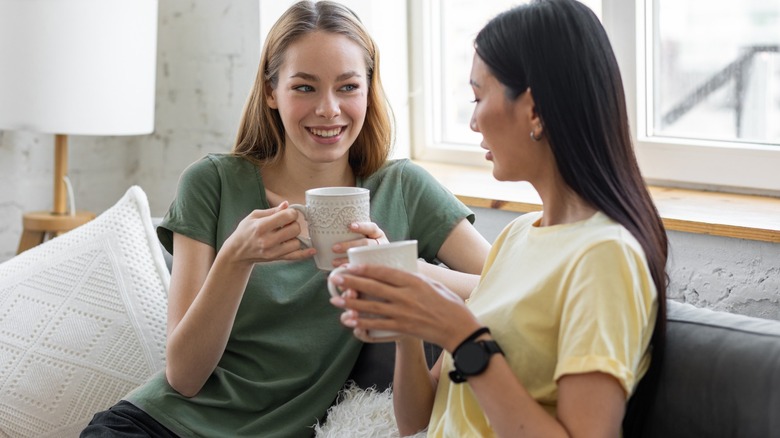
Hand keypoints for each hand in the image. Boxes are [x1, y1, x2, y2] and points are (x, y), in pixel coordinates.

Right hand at [223, 201, 315, 264]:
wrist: (237, 252)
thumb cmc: (245, 231)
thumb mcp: (254, 216)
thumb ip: (272, 211)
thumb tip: (287, 205)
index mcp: (261, 226)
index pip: (286, 216)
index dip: (292, 213)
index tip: (289, 213)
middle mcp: (268, 240)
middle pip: (294, 229)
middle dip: (294, 224)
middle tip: (287, 224)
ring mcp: (273, 251)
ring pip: (297, 242)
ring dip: (295, 237)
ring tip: (286, 234)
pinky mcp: (277, 258)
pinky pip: (295, 257)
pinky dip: (305, 254)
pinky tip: (312, 250)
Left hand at [328, 264, 481, 350]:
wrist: (459, 328)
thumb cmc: (449, 303)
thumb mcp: (432, 284)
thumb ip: (413, 278)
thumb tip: (397, 272)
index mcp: (413, 281)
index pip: (384, 272)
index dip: (365, 269)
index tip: (351, 266)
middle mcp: (406, 296)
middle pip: (373, 287)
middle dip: (351, 282)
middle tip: (335, 279)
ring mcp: (403, 313)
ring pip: (371, 306)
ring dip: (351, 303)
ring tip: (335, 300)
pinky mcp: (402, 328)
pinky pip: (378, 325)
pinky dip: (362, 322)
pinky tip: (349, 320)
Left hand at [330, 221, 388, 267]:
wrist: (379, 265)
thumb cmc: (363, 245)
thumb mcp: (363, 236)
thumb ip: (354, 231)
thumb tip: (336, 222)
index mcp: (377, 234)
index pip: (371, 228)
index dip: (362, 226)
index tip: (350, 226)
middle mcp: (380, 244)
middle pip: (365, 243)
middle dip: (349, 245)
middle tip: (334, 248)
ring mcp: (379, 257)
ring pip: (363, 257)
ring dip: (347, 259)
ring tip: (334, 262)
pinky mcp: (374, 268)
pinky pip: (363, 269)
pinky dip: (352, 269)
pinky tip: (342, 269)